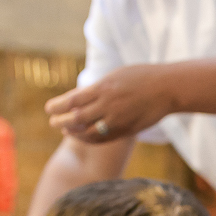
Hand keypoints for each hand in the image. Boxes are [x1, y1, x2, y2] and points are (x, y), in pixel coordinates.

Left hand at [46, 64, 172, 142]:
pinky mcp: (127, 130)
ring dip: (74, 132)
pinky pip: (104, 139)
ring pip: (89, 132)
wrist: (167, 88)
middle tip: (52, 122)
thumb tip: (80, 97)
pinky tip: (83, 136)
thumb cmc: (141, 77)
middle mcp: (108, 106)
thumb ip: (98, 88)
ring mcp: (118, 120)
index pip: (72, 101)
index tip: (49, 108)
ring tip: (66, 131)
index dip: (57, 106)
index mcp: (103, 89)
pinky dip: (90, 139)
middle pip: (76, 118)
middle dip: (61, 121)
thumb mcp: (115, 77)